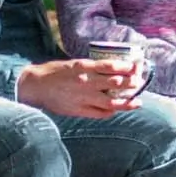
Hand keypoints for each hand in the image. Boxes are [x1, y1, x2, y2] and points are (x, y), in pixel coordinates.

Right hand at [18, 57, 144, 117]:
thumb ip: (93, 67)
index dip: (127, 67)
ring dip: (127, 102)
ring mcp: (83, 97)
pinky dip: (111, 112)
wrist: (35, 86)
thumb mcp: (75, 63)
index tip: (136, 67)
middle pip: (116, 83)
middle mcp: (86, 82)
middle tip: (140, 83)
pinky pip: (100, 113)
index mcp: (85, 67)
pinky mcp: (79, 109)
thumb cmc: (55, 72)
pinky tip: (116, 110)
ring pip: (111, 102)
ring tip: (137, 102)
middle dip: (131, 83)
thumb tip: (114, 69)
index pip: (112, 66)